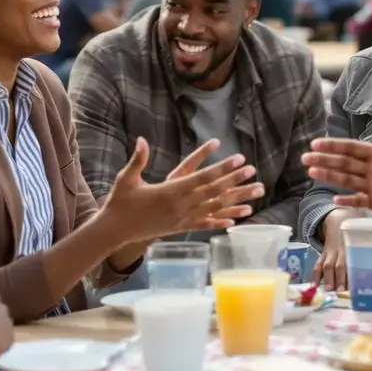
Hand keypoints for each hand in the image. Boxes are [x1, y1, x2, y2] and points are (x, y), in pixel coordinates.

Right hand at [102, 138, 263, 242]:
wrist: (115, 231)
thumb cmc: (120, 202)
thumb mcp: (126, 178)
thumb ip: (137, 159)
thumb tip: (141, 139)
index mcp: (170, 191)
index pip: (202, 178)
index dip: (222, 169)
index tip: (239, 160)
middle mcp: (180, 206)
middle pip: (214, 192)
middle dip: (235, 181)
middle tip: (254, 171)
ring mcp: (182, 218)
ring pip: (215, 209)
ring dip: (236, 201)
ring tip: (256, 196)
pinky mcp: (180, 228)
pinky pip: (204, 224)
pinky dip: (220, 221)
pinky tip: (235, 220)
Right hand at [301, 109, 371, 224]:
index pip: (352, 148)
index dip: (334, 146)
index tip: (316, 144)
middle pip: (344, 163)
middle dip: (325, 160)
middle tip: (306, 159)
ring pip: (347, 180)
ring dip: (329, 176)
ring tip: (312, 173)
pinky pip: (358, 201)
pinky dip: (346, 200)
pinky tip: (334, 199)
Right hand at [312, 208, 361, 290]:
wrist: (337, 219)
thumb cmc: (356, 230)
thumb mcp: (366, 233)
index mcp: (353, 245)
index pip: (354, 259)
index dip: (354, 270)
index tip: (358, 282)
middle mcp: (341, 250)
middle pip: (340, 265)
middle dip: (340, 278)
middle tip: (341, 291)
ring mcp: (330, 253)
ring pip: (328, 266)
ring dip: (328, 278)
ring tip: (329, 290)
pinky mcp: (323, 254)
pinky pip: (317, 264)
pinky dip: (315, 275)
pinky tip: (314, 284)